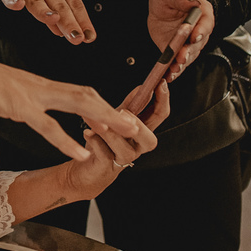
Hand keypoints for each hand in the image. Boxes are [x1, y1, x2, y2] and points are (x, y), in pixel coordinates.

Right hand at [0, 0, 94, 44]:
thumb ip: (59, 4)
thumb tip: (63, 31)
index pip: (74, 2)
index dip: (82, 20)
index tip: (89, 36)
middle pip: (58, 4)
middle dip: (68, 22)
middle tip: (77, 38)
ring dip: (45, 11)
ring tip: (55, 21)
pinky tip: (18, 6)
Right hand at [0, 49, 137, 171]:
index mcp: (33, 88)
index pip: (72, 95)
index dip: (94, 106)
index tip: (113, 118)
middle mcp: (38, 88)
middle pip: (85, 96)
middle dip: (110, 110)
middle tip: (134, 124)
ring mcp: (31, 94)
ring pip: (77, 103)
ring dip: (103, 117)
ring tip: (125, 131)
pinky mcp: (19, 104)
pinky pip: (47, 124)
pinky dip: (66, 140)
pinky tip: (82, 153)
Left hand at [64, 81, 166, 199]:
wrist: (87, 166)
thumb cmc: (104, 140)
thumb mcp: (116, 119)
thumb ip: (129, 106)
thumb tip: (141, 88)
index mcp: (141, 132)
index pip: (159, 116)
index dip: (163, 101)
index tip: (161, 84)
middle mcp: (137, 147)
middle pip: (150, 141)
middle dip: (138, 126)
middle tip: (124, 113)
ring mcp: (123, 159)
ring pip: (126, 149)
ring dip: (111, 133)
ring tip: (96, 122)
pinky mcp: (107, 167)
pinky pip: (105, 155)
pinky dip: (96, 142)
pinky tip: (87, 133)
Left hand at [148, 0, 214, 82]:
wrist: (159, 7)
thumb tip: (193, 4)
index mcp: (202, 13)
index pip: (205, 24)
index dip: (200, 31)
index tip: (193, 36)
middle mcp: (200, 31)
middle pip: (198, 43)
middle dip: (189, 51)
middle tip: (181, 57)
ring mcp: (191, 44)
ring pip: (189, 56)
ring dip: (181, 64)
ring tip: (173, 69)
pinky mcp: (180, 52)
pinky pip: (179, 63)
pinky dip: (174, 71)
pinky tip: (168, 76)